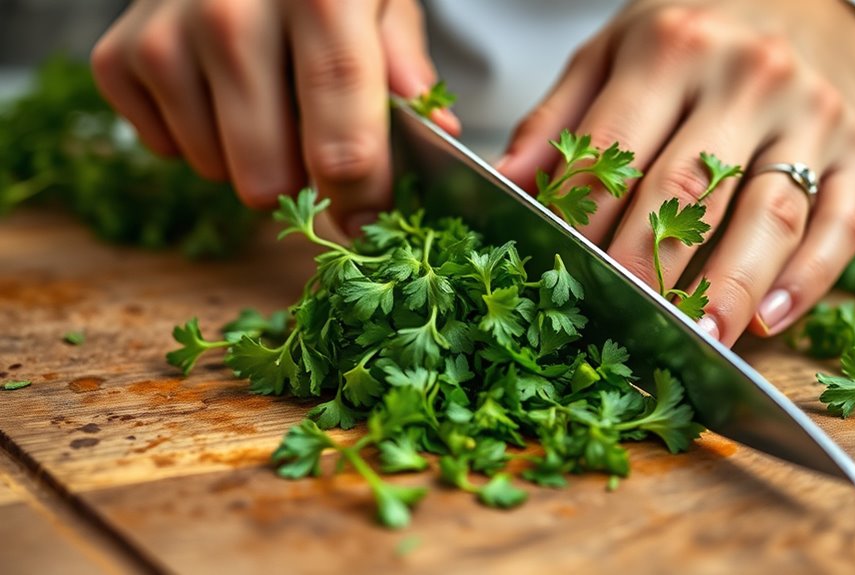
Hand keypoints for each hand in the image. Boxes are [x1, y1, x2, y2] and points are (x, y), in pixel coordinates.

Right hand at [91, 0, 458, 233]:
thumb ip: (406, 65)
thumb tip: (440, 133)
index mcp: (320, 0)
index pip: (342, 139)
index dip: (360, 199)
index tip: (370, 225)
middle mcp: (230, 16)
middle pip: (268, 177)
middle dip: (299, 181)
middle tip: (310, 144)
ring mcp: (165, 38)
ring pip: (216, 173)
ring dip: (246, 156)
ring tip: (261, 98)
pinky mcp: (118, 59)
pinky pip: (165, 151)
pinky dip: (195, 136)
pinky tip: (213, 87)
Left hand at [497, 0, 854, 345]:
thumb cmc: (699, 33)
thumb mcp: (615, 50)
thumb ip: (559, 117)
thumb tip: (505, 182)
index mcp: (672, 50)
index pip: (613, 152)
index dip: (581, 221)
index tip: (559, 275)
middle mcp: (748, 78)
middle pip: (686, 189)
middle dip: (645, 265)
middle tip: (618, 320)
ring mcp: (813, 116)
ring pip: (769, 214)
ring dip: (729, 286)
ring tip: (699, 341)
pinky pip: (842, 224)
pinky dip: (807, 280)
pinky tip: (768, 321)